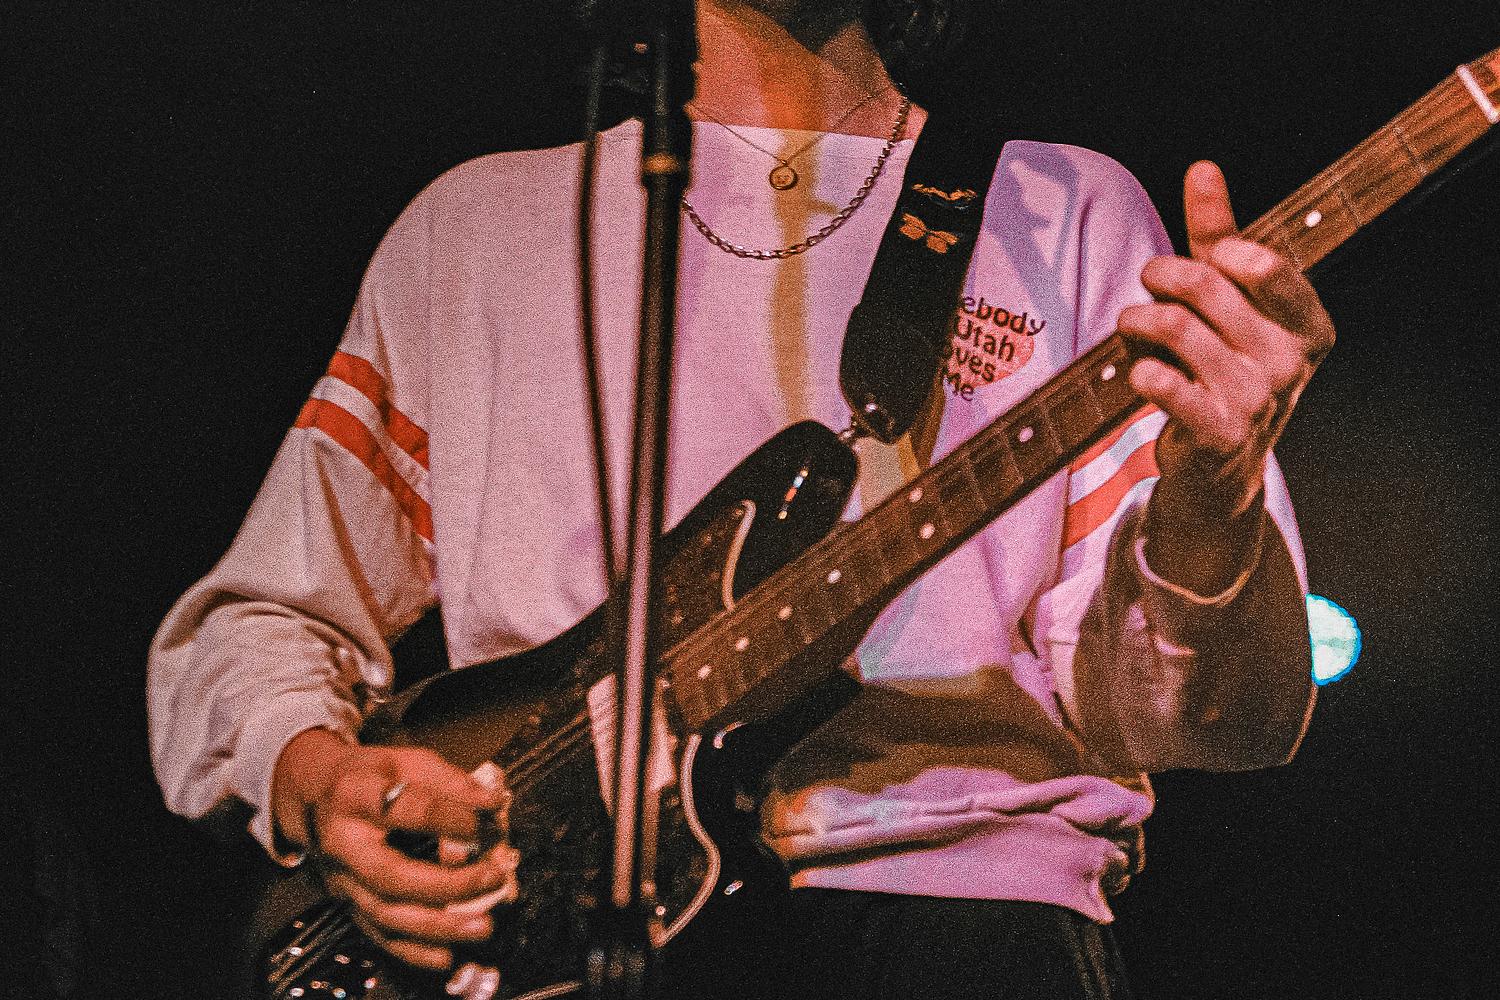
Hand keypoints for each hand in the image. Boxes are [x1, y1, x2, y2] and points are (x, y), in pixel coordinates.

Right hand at [272, 729, 517, 969]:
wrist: (314, 795)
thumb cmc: (372, 776)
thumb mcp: (407, 762)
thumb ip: (449, 782)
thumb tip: (492, 806)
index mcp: (357, 796)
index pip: (409, 810)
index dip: (453, 818)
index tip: (488, 820)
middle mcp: (344, 843)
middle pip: (393, 876)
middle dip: (448, 885)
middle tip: (493, 878)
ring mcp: (343, 880)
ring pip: (387, 915)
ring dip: (438, 927)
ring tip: (482, 927)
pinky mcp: (347, 904)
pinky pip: (379, 936)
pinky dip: (414, 951)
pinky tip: (447, 955)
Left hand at [1117, 161, 1335, 591]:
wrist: (1220, 466)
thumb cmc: (1223, 367)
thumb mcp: (1229, 302)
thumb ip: (1219, 236)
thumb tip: (1203, 168)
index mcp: (1309, 324)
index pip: (1262, 262)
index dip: (1216, 252)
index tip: (1200, 260)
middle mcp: (1291, 362)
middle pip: (1204, 287)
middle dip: (1159, 277)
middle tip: (1146, 286)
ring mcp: (1259, 402)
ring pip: (1174, 328)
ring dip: (1136, 319)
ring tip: (1131, 326)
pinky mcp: (1219, 436)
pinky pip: (1167, 386)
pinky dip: (1141, 371)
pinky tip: (1139, 371)